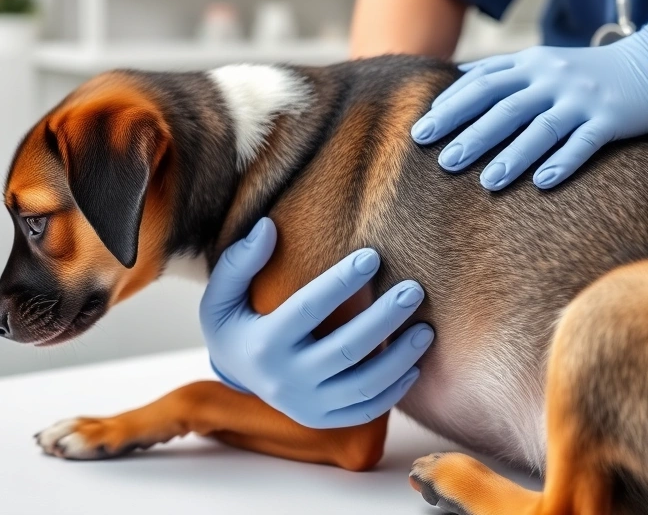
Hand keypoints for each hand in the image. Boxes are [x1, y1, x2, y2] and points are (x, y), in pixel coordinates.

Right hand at [199, 218, 433, 428]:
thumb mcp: (221, 296)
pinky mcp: (323, 419)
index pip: (308, 310)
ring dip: (401, 358)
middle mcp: (286, 379)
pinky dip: (394, 392)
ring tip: (426, 329)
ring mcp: (307, 404)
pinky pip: (366, 411)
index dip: (341, 282)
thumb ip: (239, 262)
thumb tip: (267, 227)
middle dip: (385, 319)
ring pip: (364, 386)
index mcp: (263, 345)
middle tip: (414, 290)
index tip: (372, 255)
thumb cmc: (236, 324)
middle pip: (347, 349)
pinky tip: (414, 365)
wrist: (235, 376)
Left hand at [410, 11, 647, 190]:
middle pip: (504, 107)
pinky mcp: (611, 118)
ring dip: (513, 156)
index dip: (450, 108)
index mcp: (531, 64)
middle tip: (444, 162)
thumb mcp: (544, 62)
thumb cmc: (589, 72)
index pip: (481, 84)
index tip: (422, 132)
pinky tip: (543, 184)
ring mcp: (582, 97)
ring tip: (488, 183)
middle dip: (471, 134)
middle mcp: (552, 77)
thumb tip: (457, 82)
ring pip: (541, 128)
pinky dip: (563, 162)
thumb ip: (504, 72)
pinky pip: (584, 143)